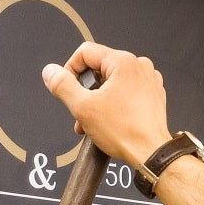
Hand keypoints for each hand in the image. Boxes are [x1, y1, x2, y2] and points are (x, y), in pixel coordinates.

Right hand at [41, 41, 173, 170]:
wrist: (150, 152)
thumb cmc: (125, 132)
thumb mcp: (83, 107)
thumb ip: (62, 86)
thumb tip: (51, 72)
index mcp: (123, 61)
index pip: (85, 52)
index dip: (70, 70)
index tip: (67, 88)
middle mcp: (138, 66)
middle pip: (99, 69)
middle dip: (85, 91)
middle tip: (81, 111)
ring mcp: (148, 80)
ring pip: (112, 82)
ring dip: (98, 100)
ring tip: (94, 121)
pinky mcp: (152, 94)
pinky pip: (126, 91)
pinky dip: (115, 103)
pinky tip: (110, 120)